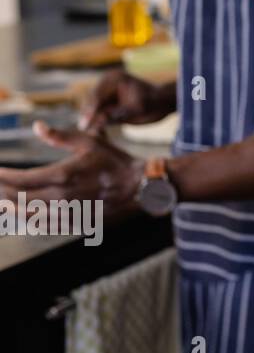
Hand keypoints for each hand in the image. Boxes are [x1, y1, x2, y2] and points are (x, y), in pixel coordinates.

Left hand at [0, 121, 144, 220]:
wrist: (139, 186)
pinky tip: (23, 217)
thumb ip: (60, 136)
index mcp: (63, 174)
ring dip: (11, 210)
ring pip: (28, 215)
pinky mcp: (75, 222)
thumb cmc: (115, 161)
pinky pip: (45, 226)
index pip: (21, 179)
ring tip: (1, 205)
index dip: (3, 176)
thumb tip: (36, 127)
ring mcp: (68, 212)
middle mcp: (62, 196)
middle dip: (2, 193)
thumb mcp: (89, 142)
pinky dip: (29, 221)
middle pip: (19, 199)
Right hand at [79, 70, 174, 131]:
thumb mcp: (137, 111)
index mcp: (114, 79)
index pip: (96, 95)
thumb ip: (118, 115)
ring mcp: (105, 92)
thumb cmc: (154, 104)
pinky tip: (98, 133)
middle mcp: (106, 83)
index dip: (90, 111)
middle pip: (90, 101)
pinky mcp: (106, 102)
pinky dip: (97, 122)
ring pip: (92, 109)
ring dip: (91, 120)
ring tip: (91, 133)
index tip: (85, 125)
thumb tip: (98, 122)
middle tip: (85, 131)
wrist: (163, 104)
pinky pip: (97, 113)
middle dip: (88, 116)